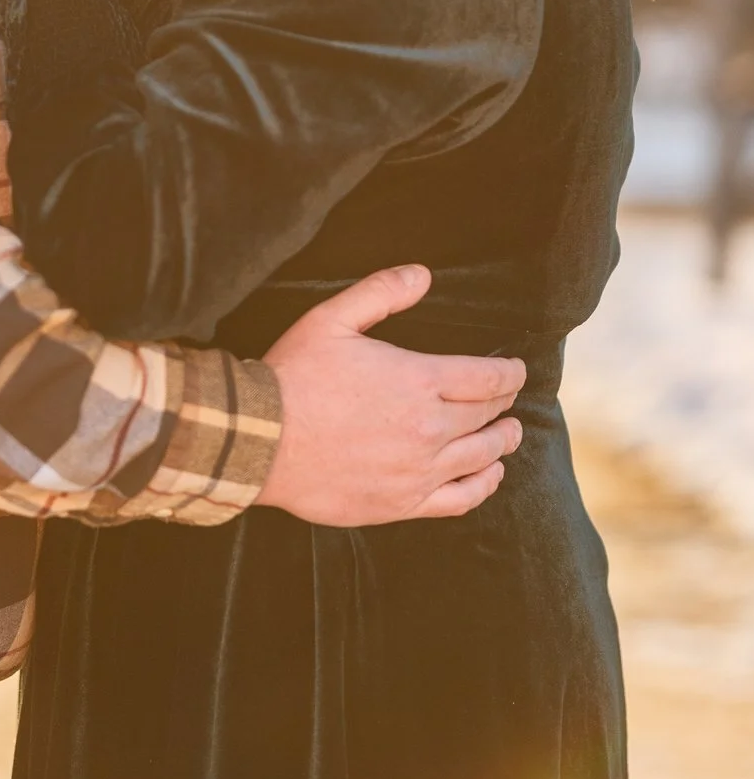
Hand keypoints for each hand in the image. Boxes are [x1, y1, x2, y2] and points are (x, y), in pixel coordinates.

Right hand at [258, 264, 524, 523]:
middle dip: (504, 402)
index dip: (509, 372)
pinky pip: (459, 499)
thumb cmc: (294, 376)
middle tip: (509, 396)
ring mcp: (418, 471)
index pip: (486, 378)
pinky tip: (489, 475)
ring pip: (481, 456)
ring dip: (503, 442)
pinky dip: (483, 485)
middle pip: (487, 415)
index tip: (517, 369)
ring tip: (510, 434)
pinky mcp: (401, 504)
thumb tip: (423, 274)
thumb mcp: (332, 318)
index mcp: (419, 381)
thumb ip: (381, 292)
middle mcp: (429, 429)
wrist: (260, 441)